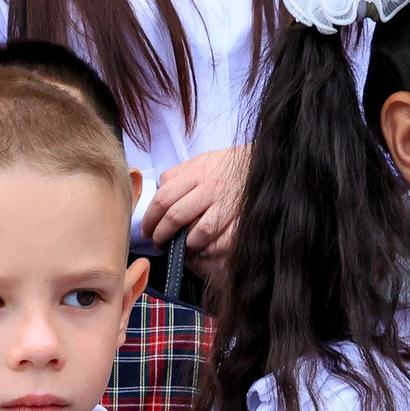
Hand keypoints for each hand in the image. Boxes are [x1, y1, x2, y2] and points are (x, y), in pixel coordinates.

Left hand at [137, 145, 249, 286]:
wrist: (263, 165)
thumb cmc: (226, 165)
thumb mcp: (200, 161)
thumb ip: (177, 174)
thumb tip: (158, 190)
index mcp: (196, 172)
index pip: (163, 198)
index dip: (150, 219)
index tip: (146, 230)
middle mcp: (210, 187)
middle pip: (176, 216)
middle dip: (162, 234)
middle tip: (158, 243)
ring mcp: (226, 203)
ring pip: (198, 231)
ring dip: (184, 244)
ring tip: (178, 248)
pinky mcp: (241, 216)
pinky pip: (220, 239)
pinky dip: (206, 248)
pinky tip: (199, 249)